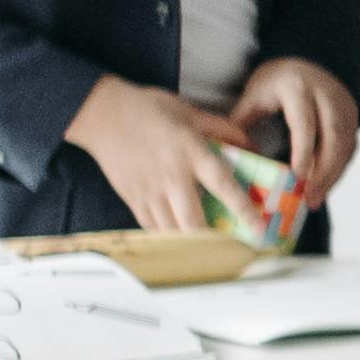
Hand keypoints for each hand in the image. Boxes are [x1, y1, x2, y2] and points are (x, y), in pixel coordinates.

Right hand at [65, 74, 255, 236]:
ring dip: (189, 242)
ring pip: (171, 229)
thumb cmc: (146, 109)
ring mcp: (150, 190)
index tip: (258, 227)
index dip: (242, 208)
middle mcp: (172, 176)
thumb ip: (222, 129)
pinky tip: (178, 238)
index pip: (222, 185)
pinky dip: (166, 236)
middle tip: (228, 249)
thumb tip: (248, 144)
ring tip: (205, 250)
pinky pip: (151, 227)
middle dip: (211, 240)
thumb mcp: (189, 112)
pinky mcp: (132, 198)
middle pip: (192, 220)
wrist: (101, 114)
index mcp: (191, 153)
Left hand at [231, 58, 358, 207]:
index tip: (297, 178)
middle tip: (310, 198)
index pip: (305, 125)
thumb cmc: (275, 81)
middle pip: (333, 138)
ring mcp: (345, 107)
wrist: (303, 61)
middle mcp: (328, 96)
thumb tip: (228, 155)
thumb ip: (242, 123)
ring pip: (346, 146)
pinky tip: (324, 185)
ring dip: (332, 175)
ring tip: (315, 198)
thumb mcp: (254, 96)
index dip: (304, 153)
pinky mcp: (353, 118)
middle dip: (324, 172)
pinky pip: (350, 148)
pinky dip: (338, 169)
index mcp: (299, 88)